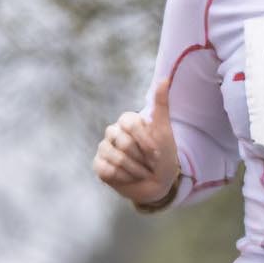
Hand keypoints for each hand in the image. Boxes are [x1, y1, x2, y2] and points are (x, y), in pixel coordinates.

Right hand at [95, 75, 180, 209]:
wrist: (159, 183)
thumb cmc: (163, 156)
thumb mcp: (164, 131)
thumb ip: (162, 105)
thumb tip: (165, 79)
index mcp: (127, 121)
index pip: (130, 123)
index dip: (146, 141)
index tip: (157, 151)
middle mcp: (113, 132)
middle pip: (124, 142)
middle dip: (142, 157)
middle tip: (150, 164)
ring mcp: (104, 148)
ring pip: (116, 157)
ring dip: (136, 169)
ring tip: (142, 172)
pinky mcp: (98, 165)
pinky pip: (108, 170)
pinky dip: (124, 177)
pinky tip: (129, 177)